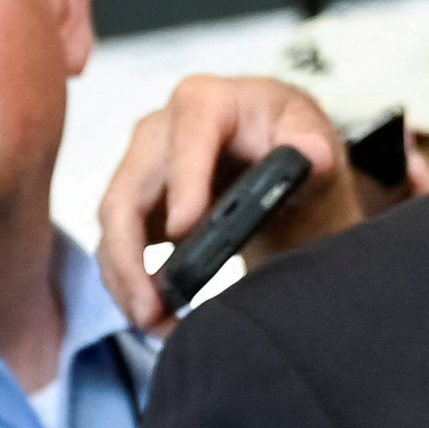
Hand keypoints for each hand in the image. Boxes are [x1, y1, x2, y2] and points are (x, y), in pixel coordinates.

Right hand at [91, 75, 360, 330]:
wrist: (276, 160)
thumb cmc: (288, 141)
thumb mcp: (311, 140)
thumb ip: (314, 147)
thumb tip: (311, 155)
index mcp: (208, 102)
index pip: (187, 133)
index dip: (183, 180)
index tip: (187, 229)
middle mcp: (162, 131)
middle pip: (127, 191)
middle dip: (131, 257)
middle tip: (152, 309)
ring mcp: (143, 170)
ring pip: (114, 228)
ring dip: (127, 283)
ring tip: (158, 325)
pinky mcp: (136, 207)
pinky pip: (118, 248)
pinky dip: (131, 287)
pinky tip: (158, 317)